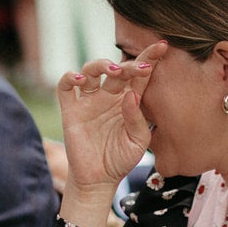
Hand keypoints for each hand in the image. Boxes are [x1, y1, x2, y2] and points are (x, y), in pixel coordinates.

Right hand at [58, 42, 165, 194]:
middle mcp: (108, 96)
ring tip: (113, 70)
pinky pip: (65, 87)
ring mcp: (88, 101)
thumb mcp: (138, 142)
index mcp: (128, 101)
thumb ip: (137, 120)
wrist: (98, 179)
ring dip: (101, 64)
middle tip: (138, 67)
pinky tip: (80, 79)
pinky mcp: (71, 110)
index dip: (149, 59)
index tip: (162, 46)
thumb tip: (131, 95)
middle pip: (116, 69)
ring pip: (91, 70)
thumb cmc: (121, 159)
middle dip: (128, 64)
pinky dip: (69, 77)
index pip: (139, 76)